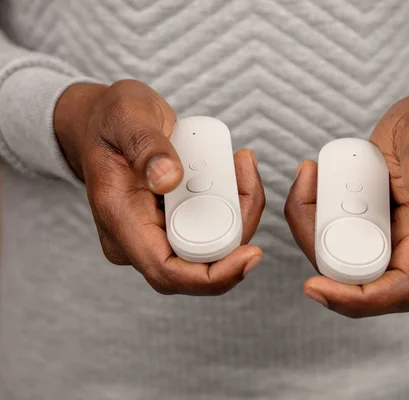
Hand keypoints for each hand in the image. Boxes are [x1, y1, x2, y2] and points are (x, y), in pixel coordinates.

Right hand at [54, 80, 264, 294]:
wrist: (104, 121)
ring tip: (241, 164)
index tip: (251, 254)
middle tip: (246, 173)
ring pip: (212, 245)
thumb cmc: (112, 119)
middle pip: (200, 262)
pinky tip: (237, 172)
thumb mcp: (127, 116)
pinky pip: (211, 227)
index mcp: (119, 218)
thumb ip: (146, 146)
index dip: (213, 276)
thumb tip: (169, 179)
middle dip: (237, 226)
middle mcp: (135, 238)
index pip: (167, 272)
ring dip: (239, 210)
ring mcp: (153, 234)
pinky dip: (232, 204)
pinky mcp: (171, 224)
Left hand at [285, 96, 408, 317]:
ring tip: (305, 182)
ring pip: (339, 261)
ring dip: (310, 230)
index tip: (315, 287)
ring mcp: (387, 242)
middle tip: (301, 204)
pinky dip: (313, 217)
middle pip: (358, 282)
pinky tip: (307, 185)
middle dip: (318, 254)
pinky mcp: (368, 230)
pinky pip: (334, 238)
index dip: (359, 300)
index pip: (401, 290)